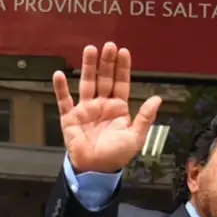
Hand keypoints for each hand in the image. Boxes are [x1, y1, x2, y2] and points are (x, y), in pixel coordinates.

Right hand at [52, 42, 161, 173]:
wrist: (95, 170)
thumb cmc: (116, 156)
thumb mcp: (135, 137)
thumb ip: (145, 117)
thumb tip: (157, 99)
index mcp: (118, 108)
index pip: (121, 83)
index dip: (122, 68)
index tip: (123, 52)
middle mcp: (102, 105)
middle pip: (104, 78)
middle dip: (107, 62)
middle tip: (108, 46)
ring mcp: (85, 109)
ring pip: (87, 83)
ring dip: (88, 67)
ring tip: (90, 50)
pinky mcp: (70, 117)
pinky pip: (64, 100)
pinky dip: (61, 88)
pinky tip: (59, 75)